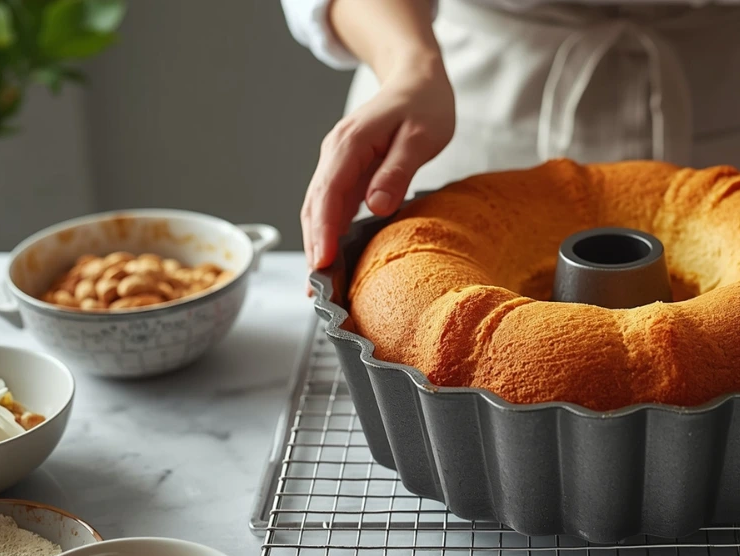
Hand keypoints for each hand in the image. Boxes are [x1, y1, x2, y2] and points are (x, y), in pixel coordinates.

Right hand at [301, 55, 454, 270]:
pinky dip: (329, 234)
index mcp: (350, 143)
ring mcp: (337, 163)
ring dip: (318, 246)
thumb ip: (398, 170)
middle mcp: (335, 154)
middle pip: (315, 207)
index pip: (328, 193)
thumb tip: (376, 206)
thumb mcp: (421, 136)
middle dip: (315, 248)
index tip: (321, 264)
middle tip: (320, 292)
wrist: (416, 78)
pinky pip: (332, 207)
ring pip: (319, 210)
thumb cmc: (424, 104)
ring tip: (323, 288)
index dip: (322, 231)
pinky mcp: (346, 173)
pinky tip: (333, 263)